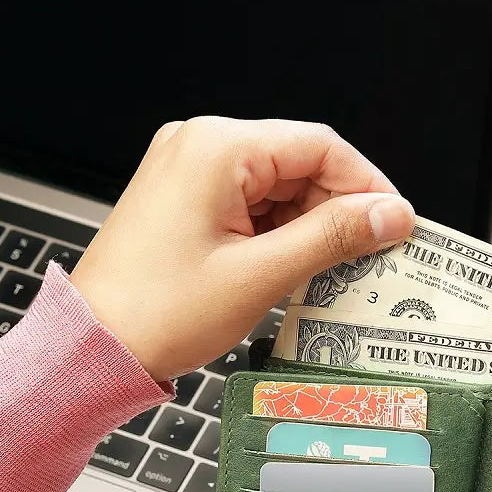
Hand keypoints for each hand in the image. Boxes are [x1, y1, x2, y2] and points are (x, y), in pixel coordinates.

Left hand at [71, 117, 414, 381]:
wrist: (95, 346)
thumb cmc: (158, 312)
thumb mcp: (262, 274)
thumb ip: (334, 237)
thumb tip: (390, 215)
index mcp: (216, 149)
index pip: (319, 146)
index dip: (368, 185)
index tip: (396, 223)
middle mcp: (200, 149)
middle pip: (300, 165)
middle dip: (341, 211)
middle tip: (372, 257)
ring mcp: (191, 174)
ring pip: (280, 190)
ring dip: (313, 228)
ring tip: (335, 273)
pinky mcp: (188, 203)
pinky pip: (254, 208)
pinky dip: (283, 236)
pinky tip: (299, 270)